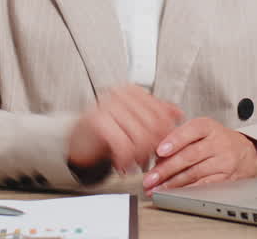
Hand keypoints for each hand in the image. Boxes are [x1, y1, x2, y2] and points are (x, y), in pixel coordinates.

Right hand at [67, 85, 182, 174]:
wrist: (77, 139)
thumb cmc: (107, 130)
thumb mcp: (133, 118)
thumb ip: (155, 114)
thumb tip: (179, 113)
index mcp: (132, 91)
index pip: (161, 112)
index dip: (166, 133)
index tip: (164, 147)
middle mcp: (121, 94)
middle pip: (153, 125)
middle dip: (154, 147)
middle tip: (150, 159)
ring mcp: (108, 105)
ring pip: (140, 136)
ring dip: (140, 156)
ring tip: (135, 163)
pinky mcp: (98, 121)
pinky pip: (123, 144)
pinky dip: (125, 159)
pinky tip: (123, 166)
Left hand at [143, 116, 256, 193]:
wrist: (246, 153)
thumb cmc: (217, 141)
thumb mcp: (201, 130)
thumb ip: (179, 137)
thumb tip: (155, 155)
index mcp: (208, 127)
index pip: (191, 131)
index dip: (174, 140)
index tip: (160, 151)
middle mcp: (218, 143)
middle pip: (190, 155)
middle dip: (166, 169)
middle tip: (150, 178)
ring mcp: (223, 161)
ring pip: (194, 173)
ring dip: (172, 183)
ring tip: (156, 188)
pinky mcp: (226, 179)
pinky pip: (203, 186)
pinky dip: (186, 191)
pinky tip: (174, 193)